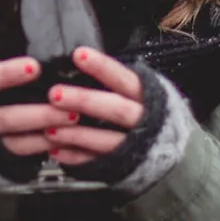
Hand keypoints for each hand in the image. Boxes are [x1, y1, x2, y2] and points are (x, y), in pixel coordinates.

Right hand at [0, 56, 80, 157]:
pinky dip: (44, 147)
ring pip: (16, 142)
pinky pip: (22, 156)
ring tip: (73, 120)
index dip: (7, 75)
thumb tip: (37, 56)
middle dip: (38, 113)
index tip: (34, 67)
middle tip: (66, 103)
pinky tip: (66, 138)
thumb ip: (0, 73)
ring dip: (47, 132)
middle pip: (5, 118)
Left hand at [43, 47, 144, 165]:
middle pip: (115, 109)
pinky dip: (76, 157)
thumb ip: (114, 81)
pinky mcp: (123, 165)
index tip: (79, 55)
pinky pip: (98, 162)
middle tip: (55, 94)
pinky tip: (56, 150)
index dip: (102, 67)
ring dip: (77, 135)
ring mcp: (134, 145)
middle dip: (84, 101)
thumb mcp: (139, 90)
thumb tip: (79, 61)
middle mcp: (144, 120)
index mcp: (146, 96)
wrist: (169, 147)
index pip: (124, 79)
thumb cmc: (145, 109)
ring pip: (107, 140)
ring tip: (50, 129)